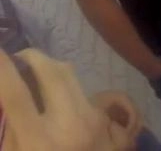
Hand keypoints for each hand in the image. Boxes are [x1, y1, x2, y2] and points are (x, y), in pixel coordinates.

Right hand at [0, 48, 138, 150]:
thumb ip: (11, 133)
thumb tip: (8, 100)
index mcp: (38, 142)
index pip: (15, 94)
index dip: (1, 68)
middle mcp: (70, 126)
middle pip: (52, 72)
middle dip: (32, 58)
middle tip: (18, 60)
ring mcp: (94, 123)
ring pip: (71, 75)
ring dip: (51, 68)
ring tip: (35, 73)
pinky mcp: (110, 124)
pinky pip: (89, 92)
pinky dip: (70, 90)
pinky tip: (61, 99)